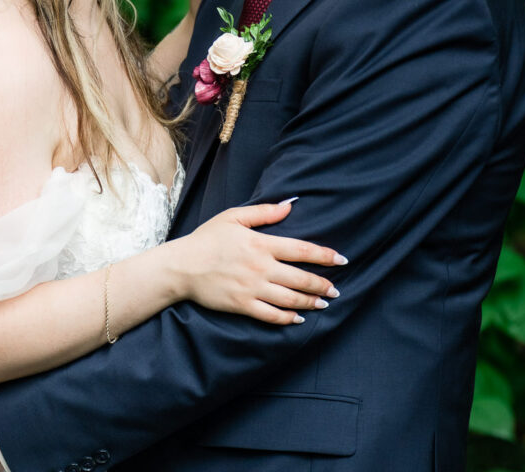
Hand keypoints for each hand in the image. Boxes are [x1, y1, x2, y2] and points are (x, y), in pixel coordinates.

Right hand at [178, 201, 346, 323]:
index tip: (342, 260)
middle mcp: (260, 267)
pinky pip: (271, 315)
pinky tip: (298, 318)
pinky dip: (287, 319)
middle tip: (336, 290)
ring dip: (310, 303)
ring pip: (289, 299)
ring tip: (323, 304)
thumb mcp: (234, 217)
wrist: (182, 266)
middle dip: (322, 285)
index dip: (324, 256)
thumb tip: (290, 206)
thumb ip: (264, 212)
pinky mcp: (242, 305)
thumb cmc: (207, 238)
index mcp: (261, 244)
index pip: (301, 250)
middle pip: (300, 278)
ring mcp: (252, 288)